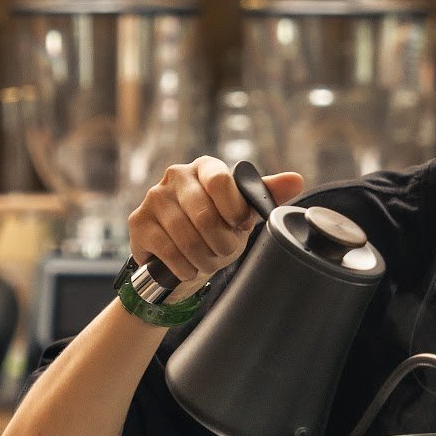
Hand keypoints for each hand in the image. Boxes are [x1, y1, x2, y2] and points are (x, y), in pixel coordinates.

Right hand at [126, 156, 304, 294]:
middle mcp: (176, 175)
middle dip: (220, 244)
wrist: (181, 254)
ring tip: (207, 262)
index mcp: (206, 167)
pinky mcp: (138, 221)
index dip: (233, 210)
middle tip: (224, 253)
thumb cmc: (217, 227)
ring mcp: (154, 197)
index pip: (220, 180)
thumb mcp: (243, 212)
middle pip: (203, 214)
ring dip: (203, 259)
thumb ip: (266, 194)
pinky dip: (184, 267)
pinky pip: (167, 250)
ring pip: (185, 236)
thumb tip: (296, 180)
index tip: (240, 226)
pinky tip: (188, 267)